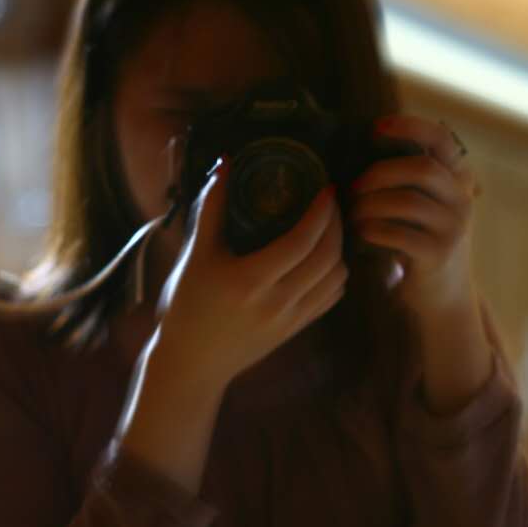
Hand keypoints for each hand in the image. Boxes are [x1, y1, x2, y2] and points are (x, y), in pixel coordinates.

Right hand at [153, 157, 348, 388]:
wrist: (192, 362)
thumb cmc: (187, 307)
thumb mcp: (195, 255)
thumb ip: (211, 208)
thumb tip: (225, 164)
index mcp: (251, 280)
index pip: (303, 240)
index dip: (321, 211)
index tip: (325, 187)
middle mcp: (277, 302)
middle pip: (328, 256)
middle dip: (336, 224)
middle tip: (330, 202)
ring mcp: (291, 319)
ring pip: (336, 278)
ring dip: (340, 248)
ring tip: (329, 227)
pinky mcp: (296, 330)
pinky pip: (331, 298)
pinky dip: (336, 274)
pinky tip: (325, 258)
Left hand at [349, 114, 480, 318]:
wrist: (444, 295)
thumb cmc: (422, 241)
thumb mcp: (425, 205)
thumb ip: (407, 179)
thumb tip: (359, 151)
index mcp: (458, 179)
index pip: (441, 139)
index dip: (410, 126)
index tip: (377, 127)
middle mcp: (462, 199)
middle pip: (421, 168)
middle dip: (380, 173)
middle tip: (355, 187)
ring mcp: (454, 227)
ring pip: (408, 201)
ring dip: (371, 205)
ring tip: (353, 215)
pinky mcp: (439, 254)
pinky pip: (400, 234)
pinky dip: (374, 230)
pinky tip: (362, 233)